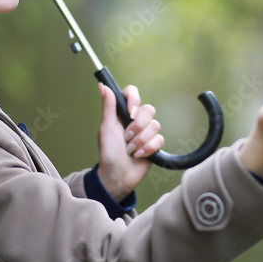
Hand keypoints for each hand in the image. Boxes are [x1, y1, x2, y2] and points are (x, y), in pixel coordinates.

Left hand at [95, 83, 164, 201]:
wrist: (117, 176)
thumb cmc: (108, 153)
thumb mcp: (106, 128)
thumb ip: (108, 106)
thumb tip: (103, 85)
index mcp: (122, 113)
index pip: (132, 93)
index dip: (134, 100)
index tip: (130, 112)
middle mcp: (135, 120)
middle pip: (148, 109)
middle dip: (137, 127)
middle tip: (126, 138)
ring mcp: (145, 132)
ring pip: (155, 125)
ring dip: (140, 141)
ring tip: (130, 150)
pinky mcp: (154, 144)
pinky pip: (159, 139)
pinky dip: (147, 149)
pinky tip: (138, 155)